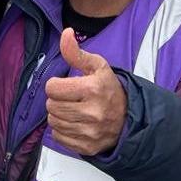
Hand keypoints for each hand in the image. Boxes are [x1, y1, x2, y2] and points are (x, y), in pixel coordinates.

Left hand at [45, 28, 126, 155]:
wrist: (129, 118)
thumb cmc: (109, 90)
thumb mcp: (97, 66)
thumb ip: (76, 52)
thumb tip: (66, 33)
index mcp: (93, 89)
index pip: (52, 88)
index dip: (56, 85)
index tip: (65, 85)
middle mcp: (92, 113)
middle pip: (51, 105)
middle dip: (57, 99)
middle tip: (70, 98)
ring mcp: (90, 132)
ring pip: (53, 121)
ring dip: (59, 114)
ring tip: (73, 109)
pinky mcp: (87, 147)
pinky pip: (58, 137)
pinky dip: (62, 129)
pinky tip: (74, 123)